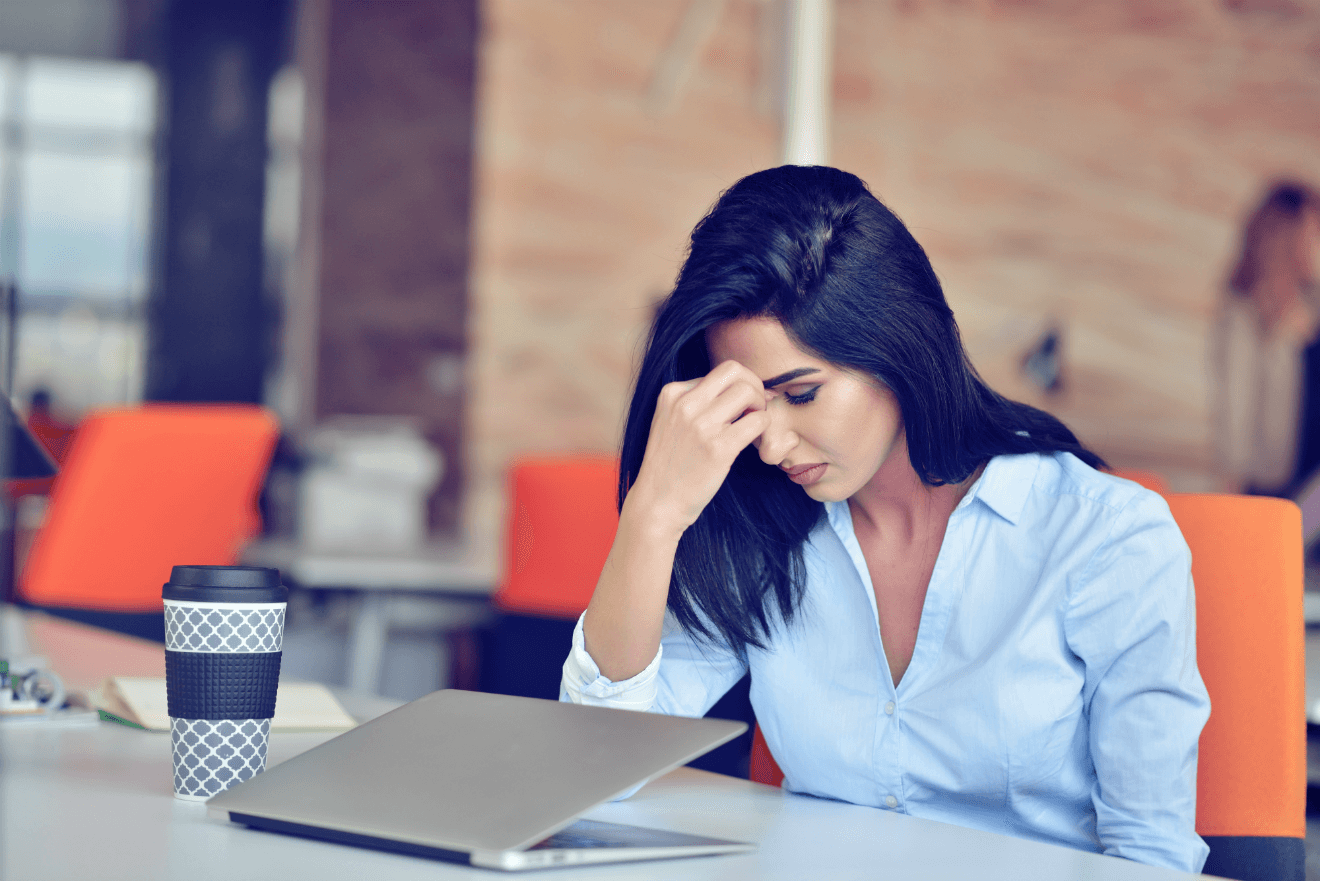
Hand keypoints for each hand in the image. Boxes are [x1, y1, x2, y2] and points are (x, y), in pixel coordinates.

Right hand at [629, 360, 770, 533]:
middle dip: (754, 386)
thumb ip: (695, 402)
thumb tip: (738, 388)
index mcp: (672, 393)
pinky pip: (757, 421)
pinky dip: (764, 428)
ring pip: (748, 392)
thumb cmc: (670, 464)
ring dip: (761, 406)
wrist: (657, 502)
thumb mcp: (670, 422)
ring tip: (754, 425)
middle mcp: (685, 404)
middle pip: (735, 372)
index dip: (740, 384)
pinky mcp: (718, 448)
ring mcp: (701, 425)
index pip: (720, 371)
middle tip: (756, 408)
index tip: (745, 404)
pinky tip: (757, 441)